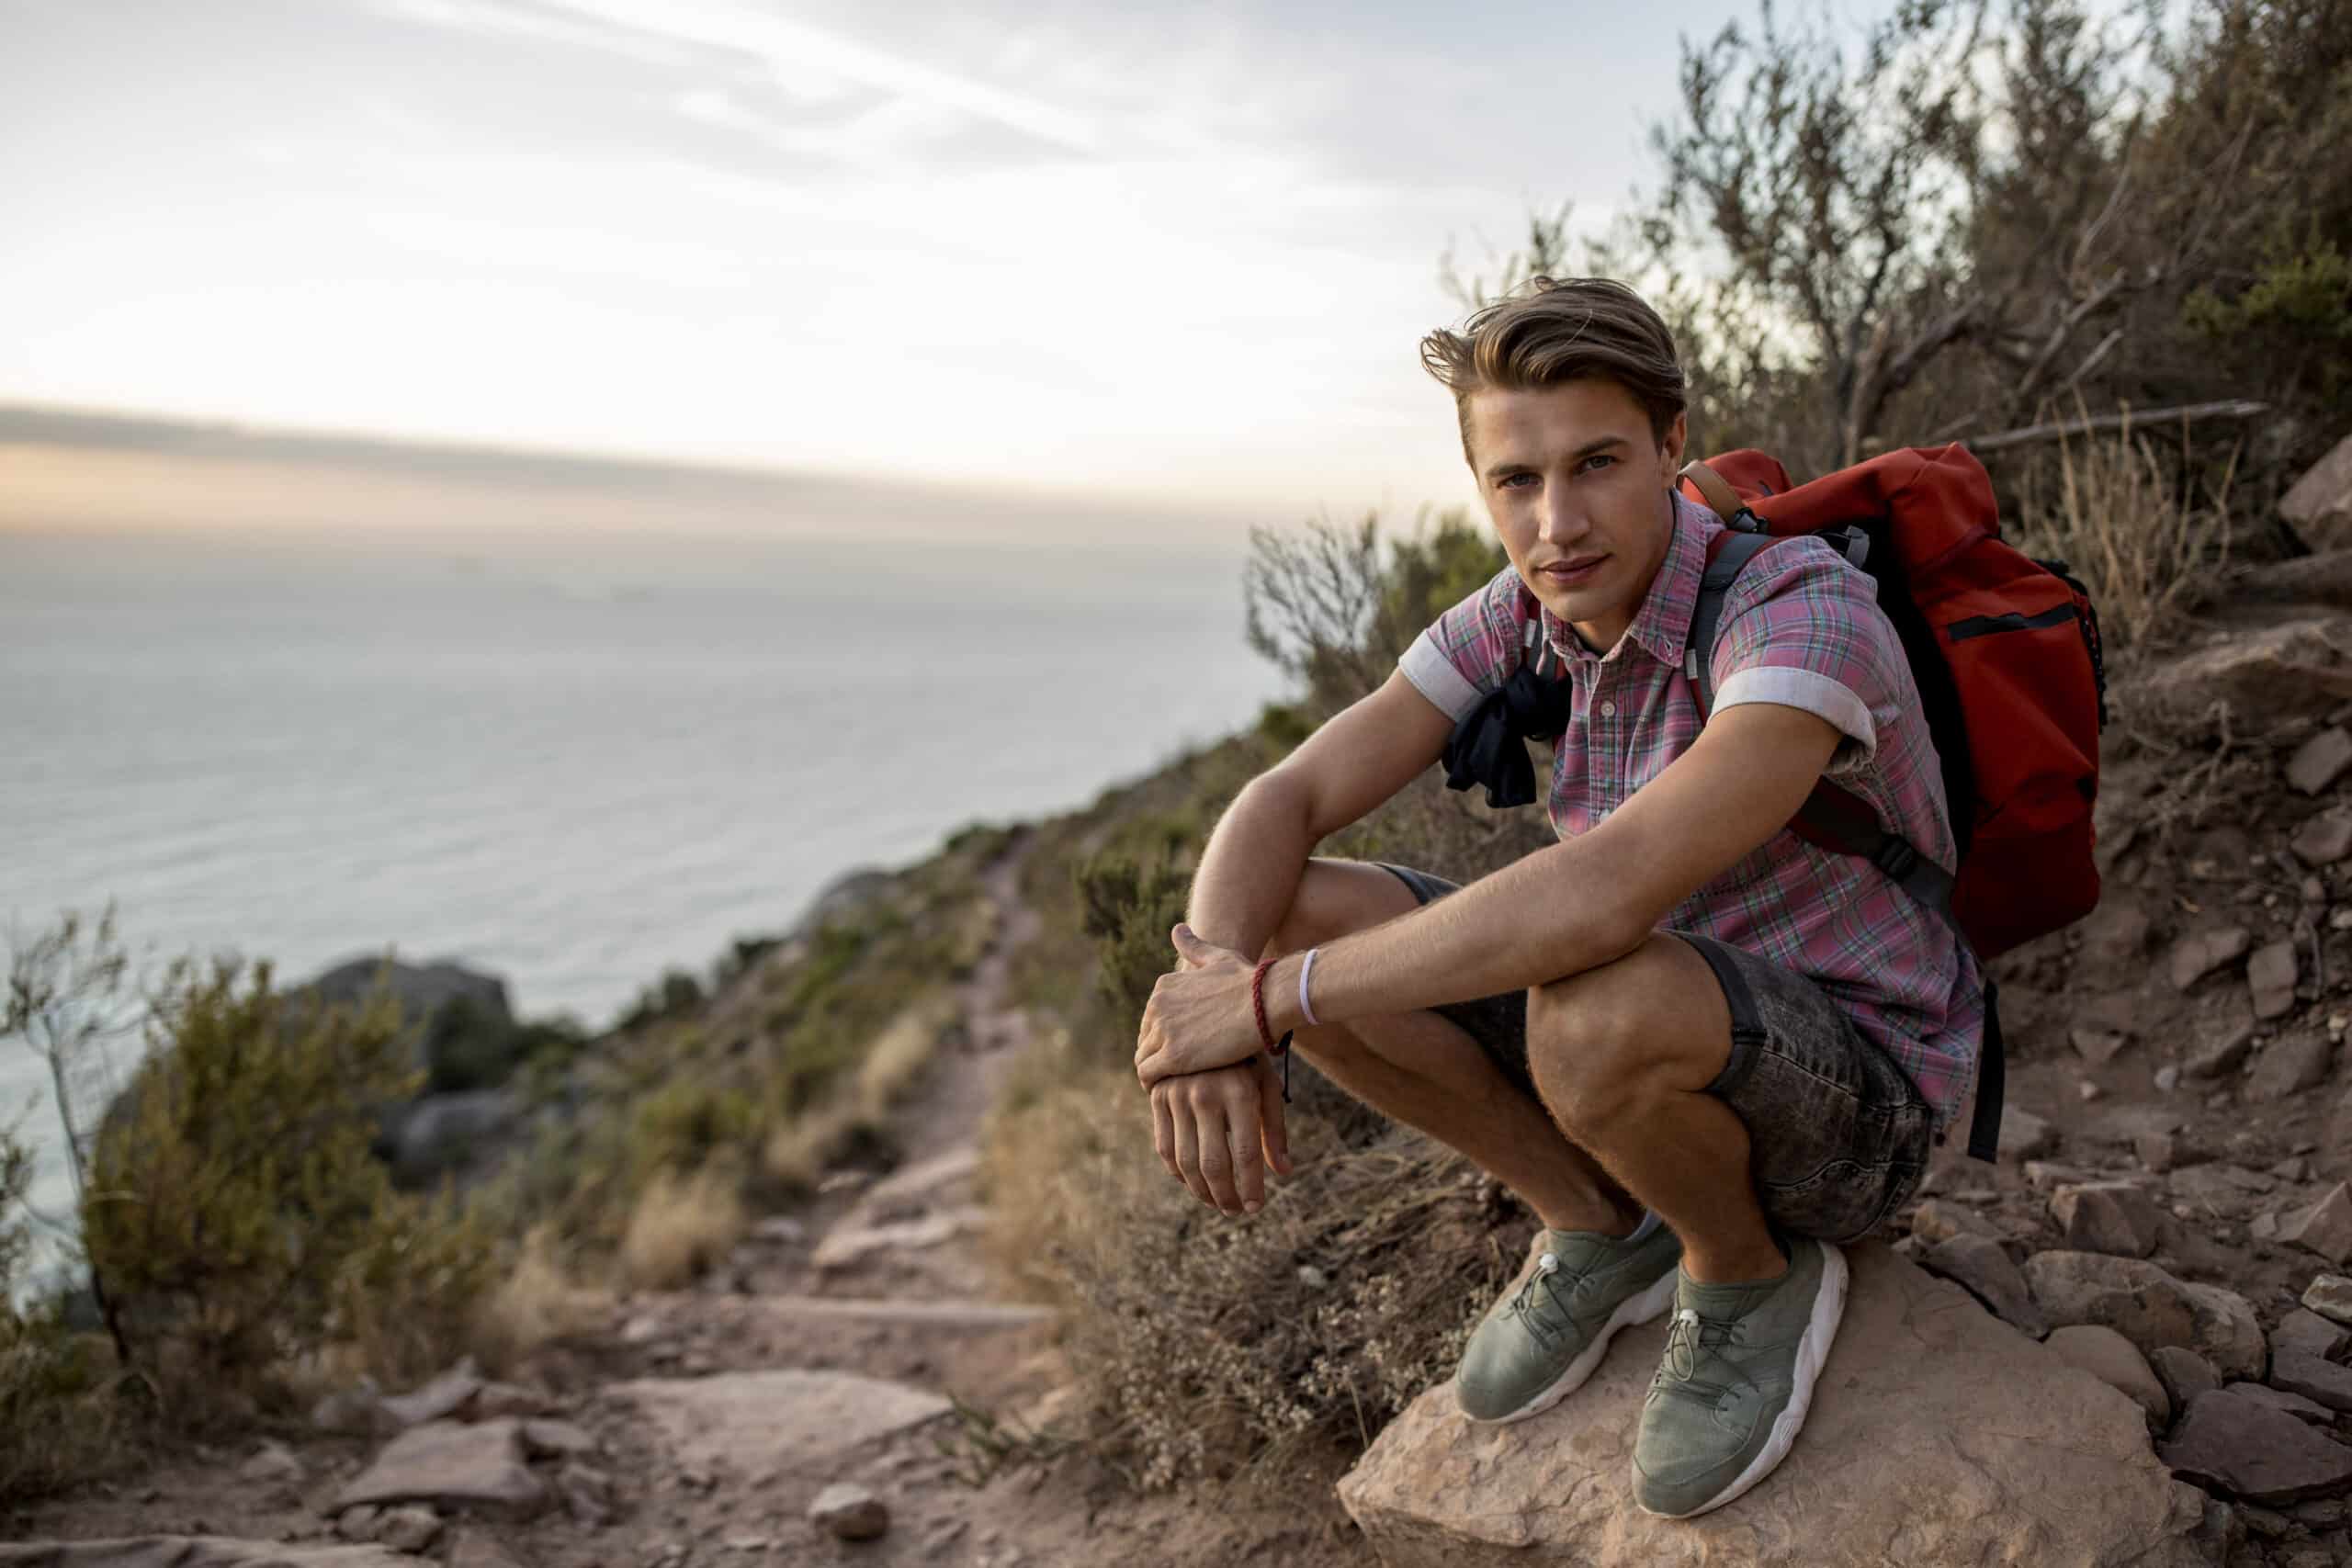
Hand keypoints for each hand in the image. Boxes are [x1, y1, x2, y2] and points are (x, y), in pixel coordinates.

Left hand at [1134, 924, 1272, 1089]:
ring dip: (1155, 1073)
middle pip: (1145, 1039)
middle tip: (1177, 1074)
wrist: (1267, 1000)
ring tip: (1175, 1086)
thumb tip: (1177, 929)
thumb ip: (1194, 947)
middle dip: (1157, 1055)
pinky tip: (1172, 1092)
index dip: (1164, 1037)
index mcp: (1164, 987)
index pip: (1151, 1020)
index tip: (1180, 1051)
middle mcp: (1157, 1005)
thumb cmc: (1250, 980)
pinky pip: (1147, 1075)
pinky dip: (1154, 1086)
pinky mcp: (1172, 1055)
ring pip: (1143, 1059)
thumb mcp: (1218, 957)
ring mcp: (1163, 1030)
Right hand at [1149, 1057, 1292, 1214]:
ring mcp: (1177, 1094)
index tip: (1256, 1207)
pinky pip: (1164, 1146)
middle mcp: (1205, 1093)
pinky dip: (1177, 1171)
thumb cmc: (1245, 1058)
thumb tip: (1283, 1173)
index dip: (1251, 1187)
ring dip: (1201, 1190)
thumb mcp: (1266, 1085)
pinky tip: (1194, 1182)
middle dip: (1226, 1196)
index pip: (1246, 1154)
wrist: (1205, 1019)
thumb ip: (1274, 1129)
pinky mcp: (1157, 1095)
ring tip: (1217, 1202)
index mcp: (1240, 1091)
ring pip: (1185, 1161)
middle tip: (1235, 1211)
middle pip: (1214, 1164)